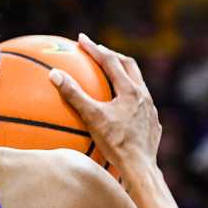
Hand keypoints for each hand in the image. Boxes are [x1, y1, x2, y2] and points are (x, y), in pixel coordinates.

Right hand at [52, 35, 160, 180]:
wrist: (140, 168)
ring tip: (112, 74)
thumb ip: (74, 95)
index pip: (110, 61)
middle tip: (98, 51)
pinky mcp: (153, 124)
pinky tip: (123, 106)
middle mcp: (144, 96)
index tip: (81, 39)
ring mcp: (151, 110)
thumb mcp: (92, 118)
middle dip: (113, 55)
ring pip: (138, 84)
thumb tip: (54, 74)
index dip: (94, 49)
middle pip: (129, 66)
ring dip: (124, 75)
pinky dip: (130, 97)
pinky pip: (142, 103)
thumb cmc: (116, 144)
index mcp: (130, 90)